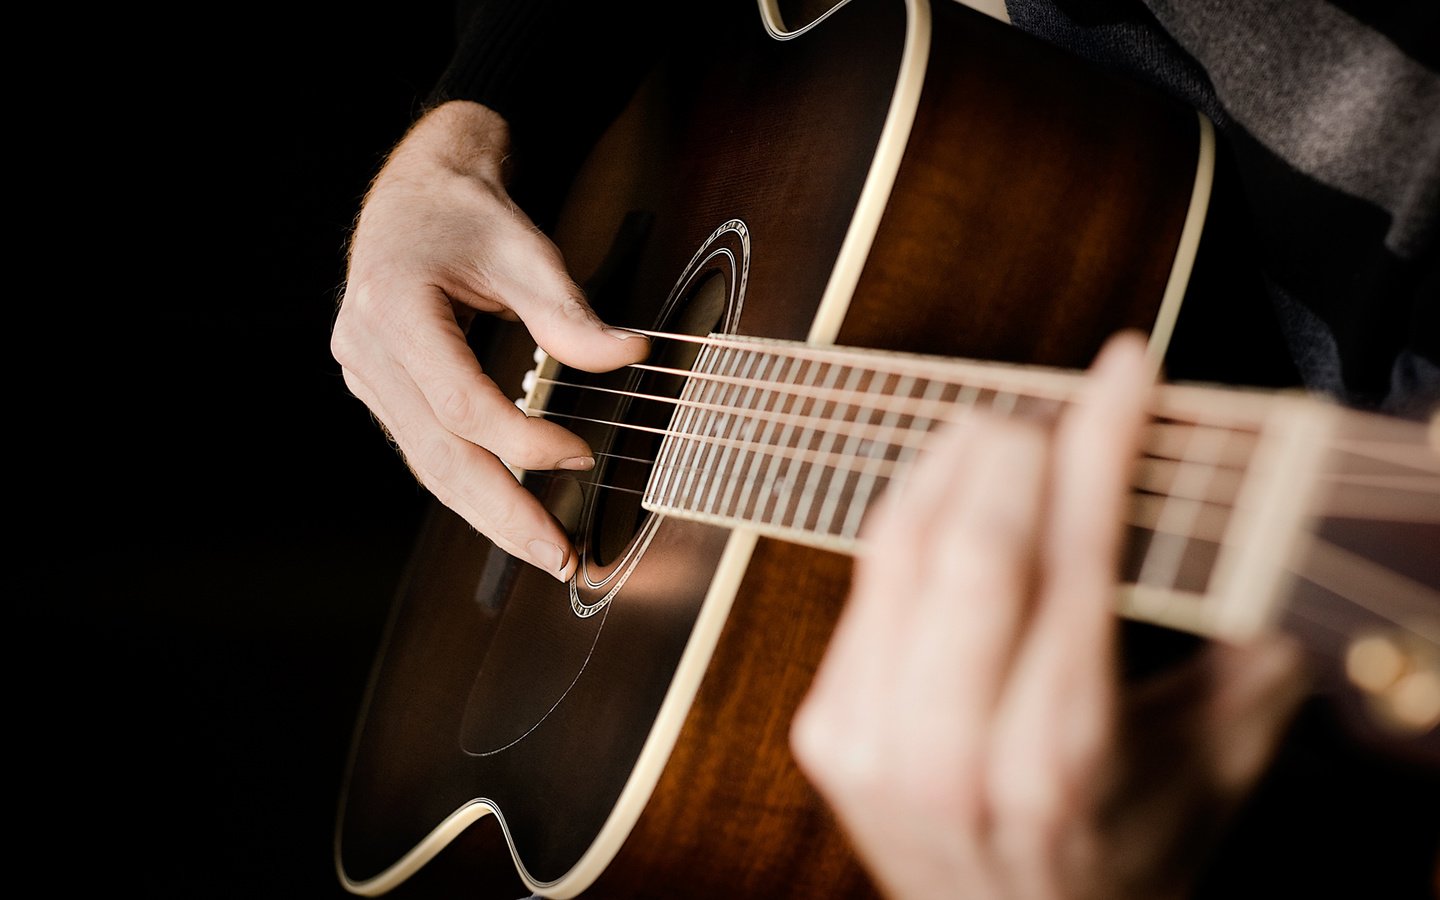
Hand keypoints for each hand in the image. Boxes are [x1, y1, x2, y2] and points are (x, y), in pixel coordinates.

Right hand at [331, 100, 649, 579]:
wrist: (416, 191)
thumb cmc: (468, 211)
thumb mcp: (525, 250)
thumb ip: (569, 313)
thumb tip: (628, 357)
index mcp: (392, 304)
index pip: (461, 402)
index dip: (524, 440)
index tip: (581, 457)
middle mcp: (364, 347)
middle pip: (438, 454)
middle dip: (503, 513)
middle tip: (558, 556)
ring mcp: (363, 372)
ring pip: (428, 464)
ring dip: (487, 513)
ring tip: (542, 550)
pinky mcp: (377, 387)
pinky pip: (425, 450)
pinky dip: (470, 484)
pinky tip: (509, 512)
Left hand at [790, 332, 1308, 898]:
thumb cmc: (1116, 863)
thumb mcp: (1207, 778)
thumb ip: (1245, 666)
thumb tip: (1262, 541)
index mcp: (1058, 763)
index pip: (1074, 560)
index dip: (1100, 445)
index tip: (1124, 372)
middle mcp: (949, 754)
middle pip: (971, 543)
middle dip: (1021, 445)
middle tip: (1064, 404)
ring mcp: (869, 742)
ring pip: (901, 546)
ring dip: (956, 464)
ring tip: (1010, 429)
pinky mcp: (824, 730)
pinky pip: (862, 580)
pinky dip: (909, 511)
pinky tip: (949, 485)